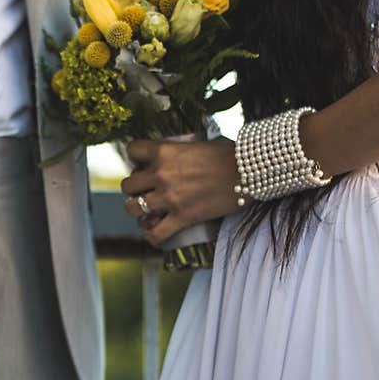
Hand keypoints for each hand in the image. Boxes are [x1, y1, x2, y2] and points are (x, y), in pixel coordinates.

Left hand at [120, 138, 243, 247]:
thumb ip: (182, 150)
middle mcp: (161, 174)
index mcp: (164, 151)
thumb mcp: (200, 143)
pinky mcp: (182, 217)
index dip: (135, 157)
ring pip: (133, 209)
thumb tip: (179, 153)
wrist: (250, 171)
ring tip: (147, 210)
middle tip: (145, 190)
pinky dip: (152, 236)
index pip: (132, 150)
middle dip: (134, 188)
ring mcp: (170, 197)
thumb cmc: (231, 153)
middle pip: (127, 185)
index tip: (142, 162)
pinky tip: (154, 233)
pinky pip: (155, 233)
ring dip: (138, 210)